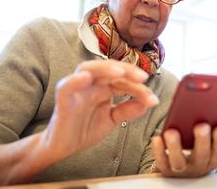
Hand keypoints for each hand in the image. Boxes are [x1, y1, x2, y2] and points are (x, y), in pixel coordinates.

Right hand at [39, 59, 158, 162]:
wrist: (63, 148)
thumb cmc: (85, 129)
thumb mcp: (112, 120)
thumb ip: (128, 110)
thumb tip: (149, 103)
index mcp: (103, 87)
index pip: (123, 80)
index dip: (138, 87)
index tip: (153, 99)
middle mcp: (91, 84)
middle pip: (108, 69)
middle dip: (126, 71)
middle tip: (143, 78)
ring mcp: (76, 90)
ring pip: (87, 68)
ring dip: (104, 68)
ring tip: (120, 73)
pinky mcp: (63, 100)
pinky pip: (66, 86)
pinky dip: (74, 80)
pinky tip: (85, 78)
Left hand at [152, 123, 216, 176]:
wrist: (180, 176)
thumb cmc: (195, 152)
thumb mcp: (207, 146)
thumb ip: (212, 134)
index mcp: (211, 158)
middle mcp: (198, 165)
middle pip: (201, 155)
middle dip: (202, 140)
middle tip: (201, 126)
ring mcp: (182, 170)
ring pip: (179, 161)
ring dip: (175, 146)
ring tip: (171, 131)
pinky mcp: (166, 170)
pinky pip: (162, 161)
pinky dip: (159, 150)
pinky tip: (157, 138)